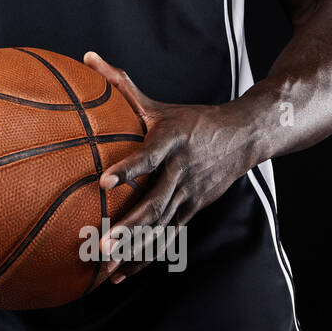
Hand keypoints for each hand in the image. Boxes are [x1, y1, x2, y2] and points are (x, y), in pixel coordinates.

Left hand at [83, 50, 255, 283]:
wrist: (244, 137)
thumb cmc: (190, 119)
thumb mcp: (158, 103)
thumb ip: (120, 83)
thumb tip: (86, 55)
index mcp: (172, 141)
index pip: (149, 155)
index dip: (129, 168)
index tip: (104, 180)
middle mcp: (182, 171)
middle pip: (155, 202)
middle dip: (128, 226)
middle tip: (100, 244)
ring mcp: (189, 195)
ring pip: (161, 226)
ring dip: (134, 249)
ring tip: (106, 269)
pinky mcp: (192, 210)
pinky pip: (168, 237)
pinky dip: (146, 256)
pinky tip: (122, 275)